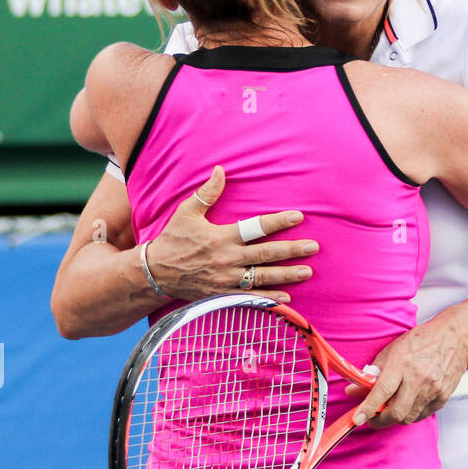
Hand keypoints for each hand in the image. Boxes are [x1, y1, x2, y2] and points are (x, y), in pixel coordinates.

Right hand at [144, 165, 316, 303]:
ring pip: (261, 277)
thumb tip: (221, 169)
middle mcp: (226, 259)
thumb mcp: (187, 213)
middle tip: (313, 247)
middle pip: (265, 254)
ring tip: (307, 271)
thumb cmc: (173, 239)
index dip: (278, 222)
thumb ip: (207, 193)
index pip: (255, 228)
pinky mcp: (221, 294)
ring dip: (286, 275)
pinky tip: (287, 298)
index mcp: (221, 237)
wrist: (154, 273)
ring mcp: (225, 279)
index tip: (298, 217)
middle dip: (291, 251)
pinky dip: (269, 299)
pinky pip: (249, 297)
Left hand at [345, 317, 467, 427]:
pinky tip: (409, 403)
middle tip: (372, 418)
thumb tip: (354, 392)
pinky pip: (422, 415)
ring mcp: (432, 389)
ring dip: (396, 418)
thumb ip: (373, 373)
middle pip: (396, 412)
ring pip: (408, 418)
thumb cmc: (421, 342)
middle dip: (380, 421)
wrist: (455, 338)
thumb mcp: (393, 350)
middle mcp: (418, 378)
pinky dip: (411, 414)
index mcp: (402, 363)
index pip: (382, 391)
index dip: (368, 408)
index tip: (357, 418)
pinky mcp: (442, 397)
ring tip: (391, 408)